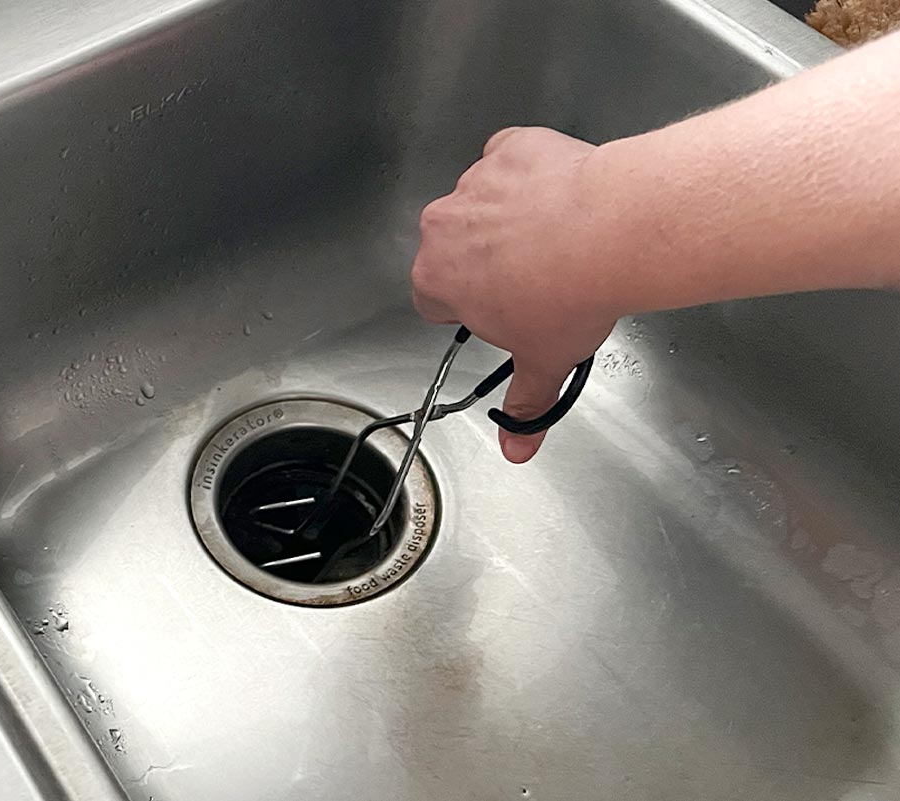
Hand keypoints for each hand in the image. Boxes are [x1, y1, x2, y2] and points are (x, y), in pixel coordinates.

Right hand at [411, 127, 620, 462]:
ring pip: (483, 202)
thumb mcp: (544, 361)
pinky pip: (509, 158)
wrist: (614, 232)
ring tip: (560, 235)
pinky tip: (561, 193)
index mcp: (436, 278)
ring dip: (508, 215)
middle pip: (454, 247)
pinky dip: (529, 172)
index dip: (469, 305)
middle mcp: (443, 225)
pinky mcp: (511, 147)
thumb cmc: (570, 297)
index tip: (503, 309)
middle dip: (485, 259)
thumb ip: (525, 404)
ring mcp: (475, 181)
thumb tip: (517, 452)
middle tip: (537, 276)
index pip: (433, 297)